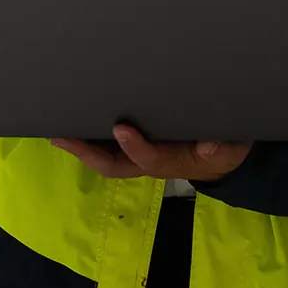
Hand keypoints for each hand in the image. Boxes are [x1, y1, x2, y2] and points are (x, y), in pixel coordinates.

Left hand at [50, 126, 251, 181]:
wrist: (222, 158)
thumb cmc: (223, 149)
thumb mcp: (230, 147)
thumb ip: (223, 145)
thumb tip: (212, 144)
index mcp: (174, 161)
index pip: (151, 158)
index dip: (136, 147)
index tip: (121, 128)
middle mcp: (150, 162)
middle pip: (114, 165)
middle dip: (87, 153)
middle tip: (62, 136)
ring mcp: (140, 157)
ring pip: (106, 158)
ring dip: (81, 147)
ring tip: (57, 130)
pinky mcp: (135, 147)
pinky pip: (108, 147)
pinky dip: (88, 139)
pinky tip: (72, 122)